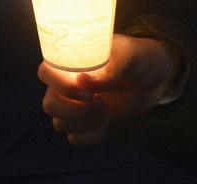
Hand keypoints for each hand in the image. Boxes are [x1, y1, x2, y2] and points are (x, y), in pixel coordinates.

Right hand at [39, 34, 185, 146]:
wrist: (152, 78)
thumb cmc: (137, 58)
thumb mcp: (127, 58)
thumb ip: (107, 71)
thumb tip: (82, 81)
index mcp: (69, 61)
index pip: (44, 73)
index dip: (59, 86)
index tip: (87, 91)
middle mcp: (67, 83)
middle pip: (49, 105)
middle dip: (74, 110)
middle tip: (101, 102)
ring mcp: (76, 105)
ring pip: (60, 124)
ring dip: (85, 123)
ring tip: (107, 110)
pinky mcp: (88, 123)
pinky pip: (75, 138)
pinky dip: (91, 135)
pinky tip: (108, 122)